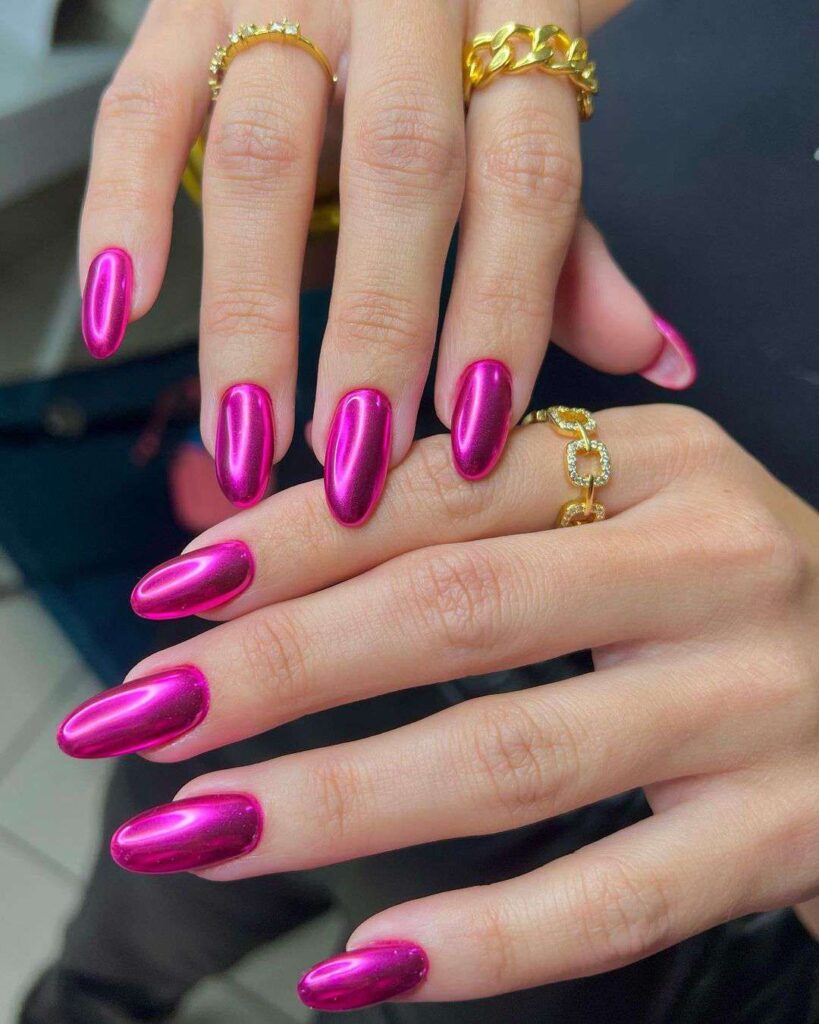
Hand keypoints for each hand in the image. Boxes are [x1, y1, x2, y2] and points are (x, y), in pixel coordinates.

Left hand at [59, 404, 817, 1009]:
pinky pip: (615, 897)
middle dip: (280, 664)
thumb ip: (474, 508)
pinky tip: (363, 965)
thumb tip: (272, 539)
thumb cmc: (722, 588)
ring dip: (337, 800)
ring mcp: (755, 701)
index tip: (174, 593)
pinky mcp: (787, 829)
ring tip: (200, 830)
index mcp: (656, 464)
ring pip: (515, 757)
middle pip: (459, 610)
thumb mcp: (625, 506)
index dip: (294, 539)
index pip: (445, 488)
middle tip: (146, 713)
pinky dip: (481, 939)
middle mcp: (711, 563)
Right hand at [79, 0, 694, 518]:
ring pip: (263, 155)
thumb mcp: (532, 120)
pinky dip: (123, 210)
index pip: (525, 179)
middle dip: (376, 335)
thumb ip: (571, 239)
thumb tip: (648, 352)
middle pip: (398, 173)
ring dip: (249, 315)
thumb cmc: (466, 41)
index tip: (466, 439)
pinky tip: (119, 312)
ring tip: (246, 439)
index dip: (500, 315)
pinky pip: (142, 103)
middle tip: (353, 466)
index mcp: (517, 22)